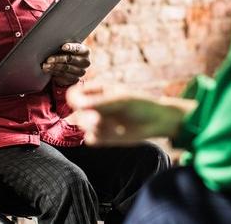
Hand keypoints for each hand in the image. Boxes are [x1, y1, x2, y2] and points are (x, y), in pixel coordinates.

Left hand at [43, 43, 90, 86]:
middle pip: (70, 59)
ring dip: (54, 67)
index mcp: (86, 51)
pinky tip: (47, 70)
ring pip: (65, 69)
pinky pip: (63, 75)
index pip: (78, 48)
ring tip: (45, 65)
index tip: (63, 47)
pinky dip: (53, 72)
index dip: (71, 47)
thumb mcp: (70, 48)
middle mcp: (85, 62)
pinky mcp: (75, 79)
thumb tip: (53, 44)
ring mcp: (81, 72)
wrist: (74, 65)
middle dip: (58, 59)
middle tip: (48, 59)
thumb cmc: (69, 53)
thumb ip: (65, 46)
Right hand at [66, 84, 194, 144]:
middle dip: (86, 116)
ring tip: (113, 126)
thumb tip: (78, 105)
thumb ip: (100, 103)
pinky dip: (97, 138)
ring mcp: (99, 121)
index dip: (74, 99)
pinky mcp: (103, 136)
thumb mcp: (121, 100)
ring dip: (94, 127)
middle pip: (77, 112)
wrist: (157, 122)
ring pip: (82, 126)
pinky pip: (90, 139)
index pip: (75, 93)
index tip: (79, 104)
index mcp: (98, 91)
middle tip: (98, 119)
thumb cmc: (141, 105)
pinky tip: (112, 134)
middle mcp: (95, 106)